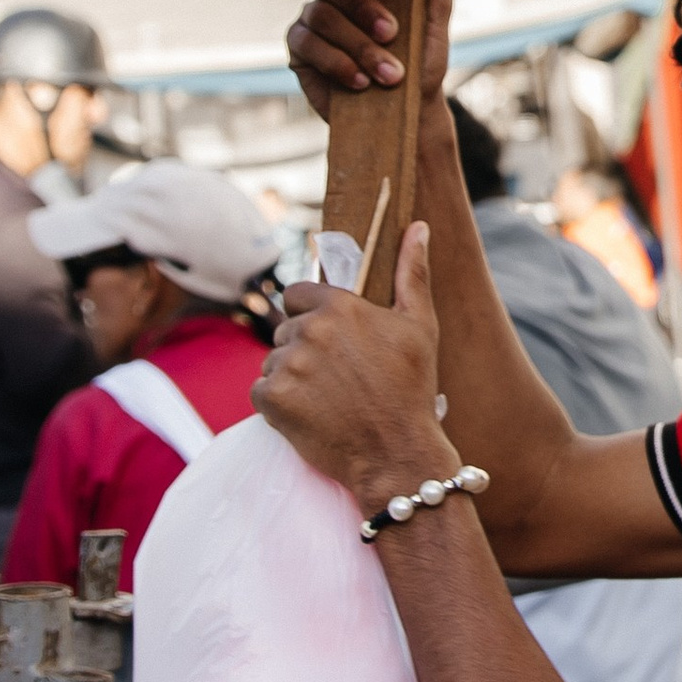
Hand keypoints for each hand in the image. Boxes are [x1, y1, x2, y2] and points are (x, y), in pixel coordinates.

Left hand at [254, 221, 456, 505]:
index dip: (312, 315)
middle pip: (286, 330)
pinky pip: (261, 391)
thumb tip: (417, 226)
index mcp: (339, 307)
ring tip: (327, 398)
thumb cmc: (412, 390)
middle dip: (304, 348)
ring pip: (274, 361)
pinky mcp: (271, 399)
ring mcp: (287, 365)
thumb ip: (412, 272)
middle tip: (337, 377)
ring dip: (292, 377)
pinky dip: (278, 403)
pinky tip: (310, 414)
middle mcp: (308, 331)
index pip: (298, 294)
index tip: (333, 339)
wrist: (396, 455)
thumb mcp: (420, 326)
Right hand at [286, 0, 458, 129]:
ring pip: (320, 14)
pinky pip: (307, 44)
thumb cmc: (422, 55)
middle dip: (358, 3)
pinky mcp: (300, 50)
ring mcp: (312, 19)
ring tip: (390, 74)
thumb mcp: (437, 12)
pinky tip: (362, 81)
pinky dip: (339, 63)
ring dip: (359, 45)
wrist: (409, 111)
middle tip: (391, 31)